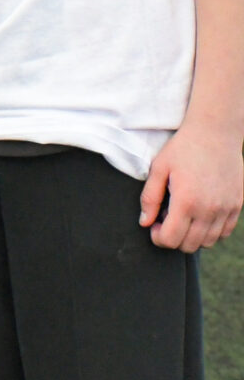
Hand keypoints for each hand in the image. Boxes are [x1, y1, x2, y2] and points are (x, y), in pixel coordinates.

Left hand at [140, 121, 243, 250]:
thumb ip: (150, 197)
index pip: (171, 239)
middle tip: (166, 220)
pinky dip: (211, 231)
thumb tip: (144, 222)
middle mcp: (209, 210)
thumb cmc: (183, 149)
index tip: (154, 225)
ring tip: (183, 216)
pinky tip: (200, 216)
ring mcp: (226, 210)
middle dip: (173, 238)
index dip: (158, 237)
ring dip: (192, 236)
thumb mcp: (159, 168)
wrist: (215, 133)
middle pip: (189, 245)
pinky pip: (224, 232)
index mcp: (187, 202)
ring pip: (208, 242)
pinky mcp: (237, 206)